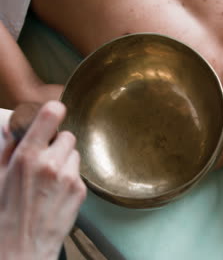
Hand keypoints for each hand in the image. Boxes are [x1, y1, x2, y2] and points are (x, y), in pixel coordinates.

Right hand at [0, 101, 85, 259]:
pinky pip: (79, 173)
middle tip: (46, 157)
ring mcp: (68, 177)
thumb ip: (7, 149)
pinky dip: (70, 177)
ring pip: (74, 154)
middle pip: (67, 137)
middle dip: (57, 144)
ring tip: (49, 178)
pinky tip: (56, 192)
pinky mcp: (80, 190)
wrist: (21, 248)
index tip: (55, 110)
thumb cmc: (4, 215)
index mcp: (27, 156)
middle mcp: (51, 164)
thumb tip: (11, 128)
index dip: (54, 110)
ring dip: (65, 160)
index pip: (50, 116)